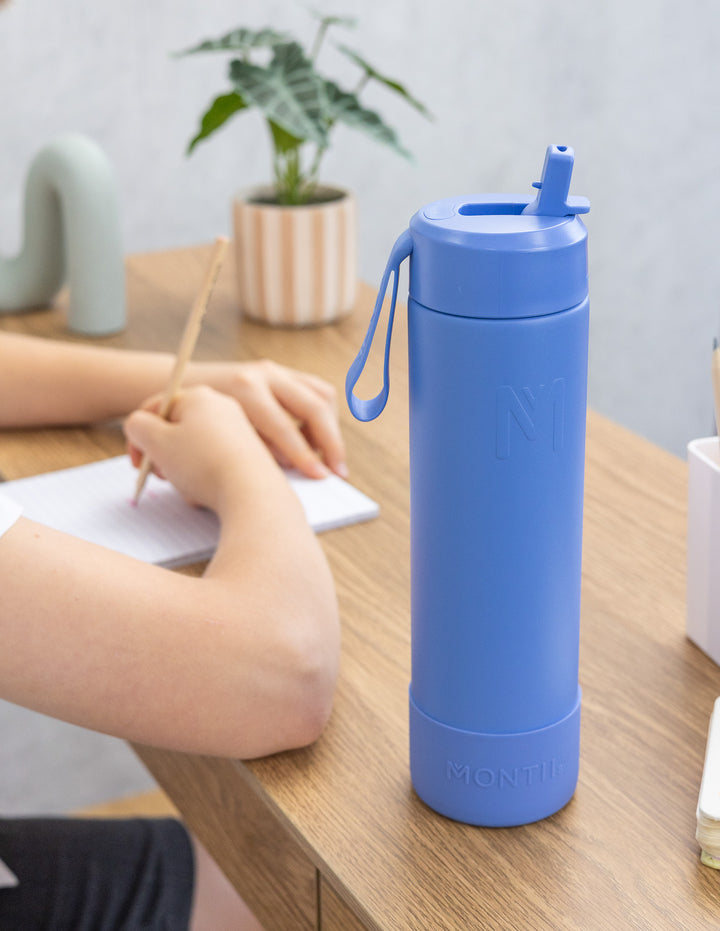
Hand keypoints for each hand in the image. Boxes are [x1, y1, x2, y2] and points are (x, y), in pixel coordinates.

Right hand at [123, 386, 276, 512]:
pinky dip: (205, 478)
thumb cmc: (202, 465)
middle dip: (163, 454)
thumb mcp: (156, 442)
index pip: (157, 407)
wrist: (253, 494)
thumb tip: (140, 425)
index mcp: (199, 397)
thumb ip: (138, 427)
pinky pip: (215, 463)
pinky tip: (206, 494)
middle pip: (178, 429)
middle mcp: (222, 407)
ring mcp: (239, 430)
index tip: (137, 461)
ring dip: (183, 470)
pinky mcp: (250, 453)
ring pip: (195, 451)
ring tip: (188, 487)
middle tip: (161, 475)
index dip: (139, 435)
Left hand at [185, 359, 346, 479]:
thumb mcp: (214, 436)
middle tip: (338, 473)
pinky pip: (318, 392)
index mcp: (243, 389)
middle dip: (330, 443)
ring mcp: (276, 370)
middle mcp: (263, 374)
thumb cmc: (192, 422)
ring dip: (331, 429)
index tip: (318, 477)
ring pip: (322, 396)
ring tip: (329, 459)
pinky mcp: (283, 373)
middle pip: (313, 406)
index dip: (303, 455)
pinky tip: (316, 443)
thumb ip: (249, 450)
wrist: (181, 387)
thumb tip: (284, 469)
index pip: (284, 426)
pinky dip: (324, 419)